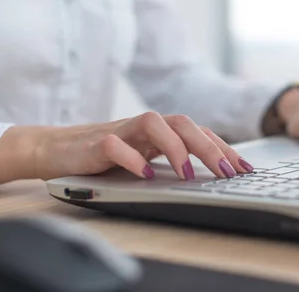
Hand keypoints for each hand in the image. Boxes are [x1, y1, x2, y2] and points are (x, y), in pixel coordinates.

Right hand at [0, 112, 253, 185]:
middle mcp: (144, 127)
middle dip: (209, 147)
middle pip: (182, 123)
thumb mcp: (144, 158)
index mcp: (159, 131)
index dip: (222, 147)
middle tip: (227, 173)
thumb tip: (211, 174)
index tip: (244, 168)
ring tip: (188, 175)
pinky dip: (133, 159)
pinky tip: (145, 175)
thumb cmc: (104, 157)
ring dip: (175, 148)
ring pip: (153, 123)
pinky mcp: (95, 143)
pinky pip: (115, 144)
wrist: (55, 149)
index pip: (197, 131)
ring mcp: (120, 131)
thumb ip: (170, 160)